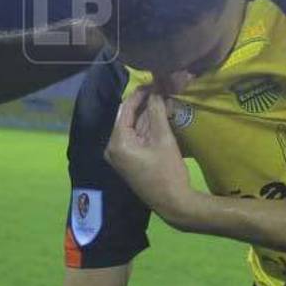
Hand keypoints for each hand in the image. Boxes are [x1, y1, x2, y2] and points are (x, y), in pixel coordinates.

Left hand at [104, 87, 197, 226]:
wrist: (173, 204)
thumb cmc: (167, 172)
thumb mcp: (163, 138)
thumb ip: (157, 111)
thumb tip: (156, 90)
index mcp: (117, 142)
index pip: (125, 109)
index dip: (140, 93)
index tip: (154, 81)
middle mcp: (113, 148)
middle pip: (128, 118)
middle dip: (145, 104)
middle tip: (161, 89)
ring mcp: (119, 156)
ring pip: (133, 127)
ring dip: (147, 115)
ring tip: (164, 99)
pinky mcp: (128, 161)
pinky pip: (136, 138)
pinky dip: (147, 128)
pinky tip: (160, 116)